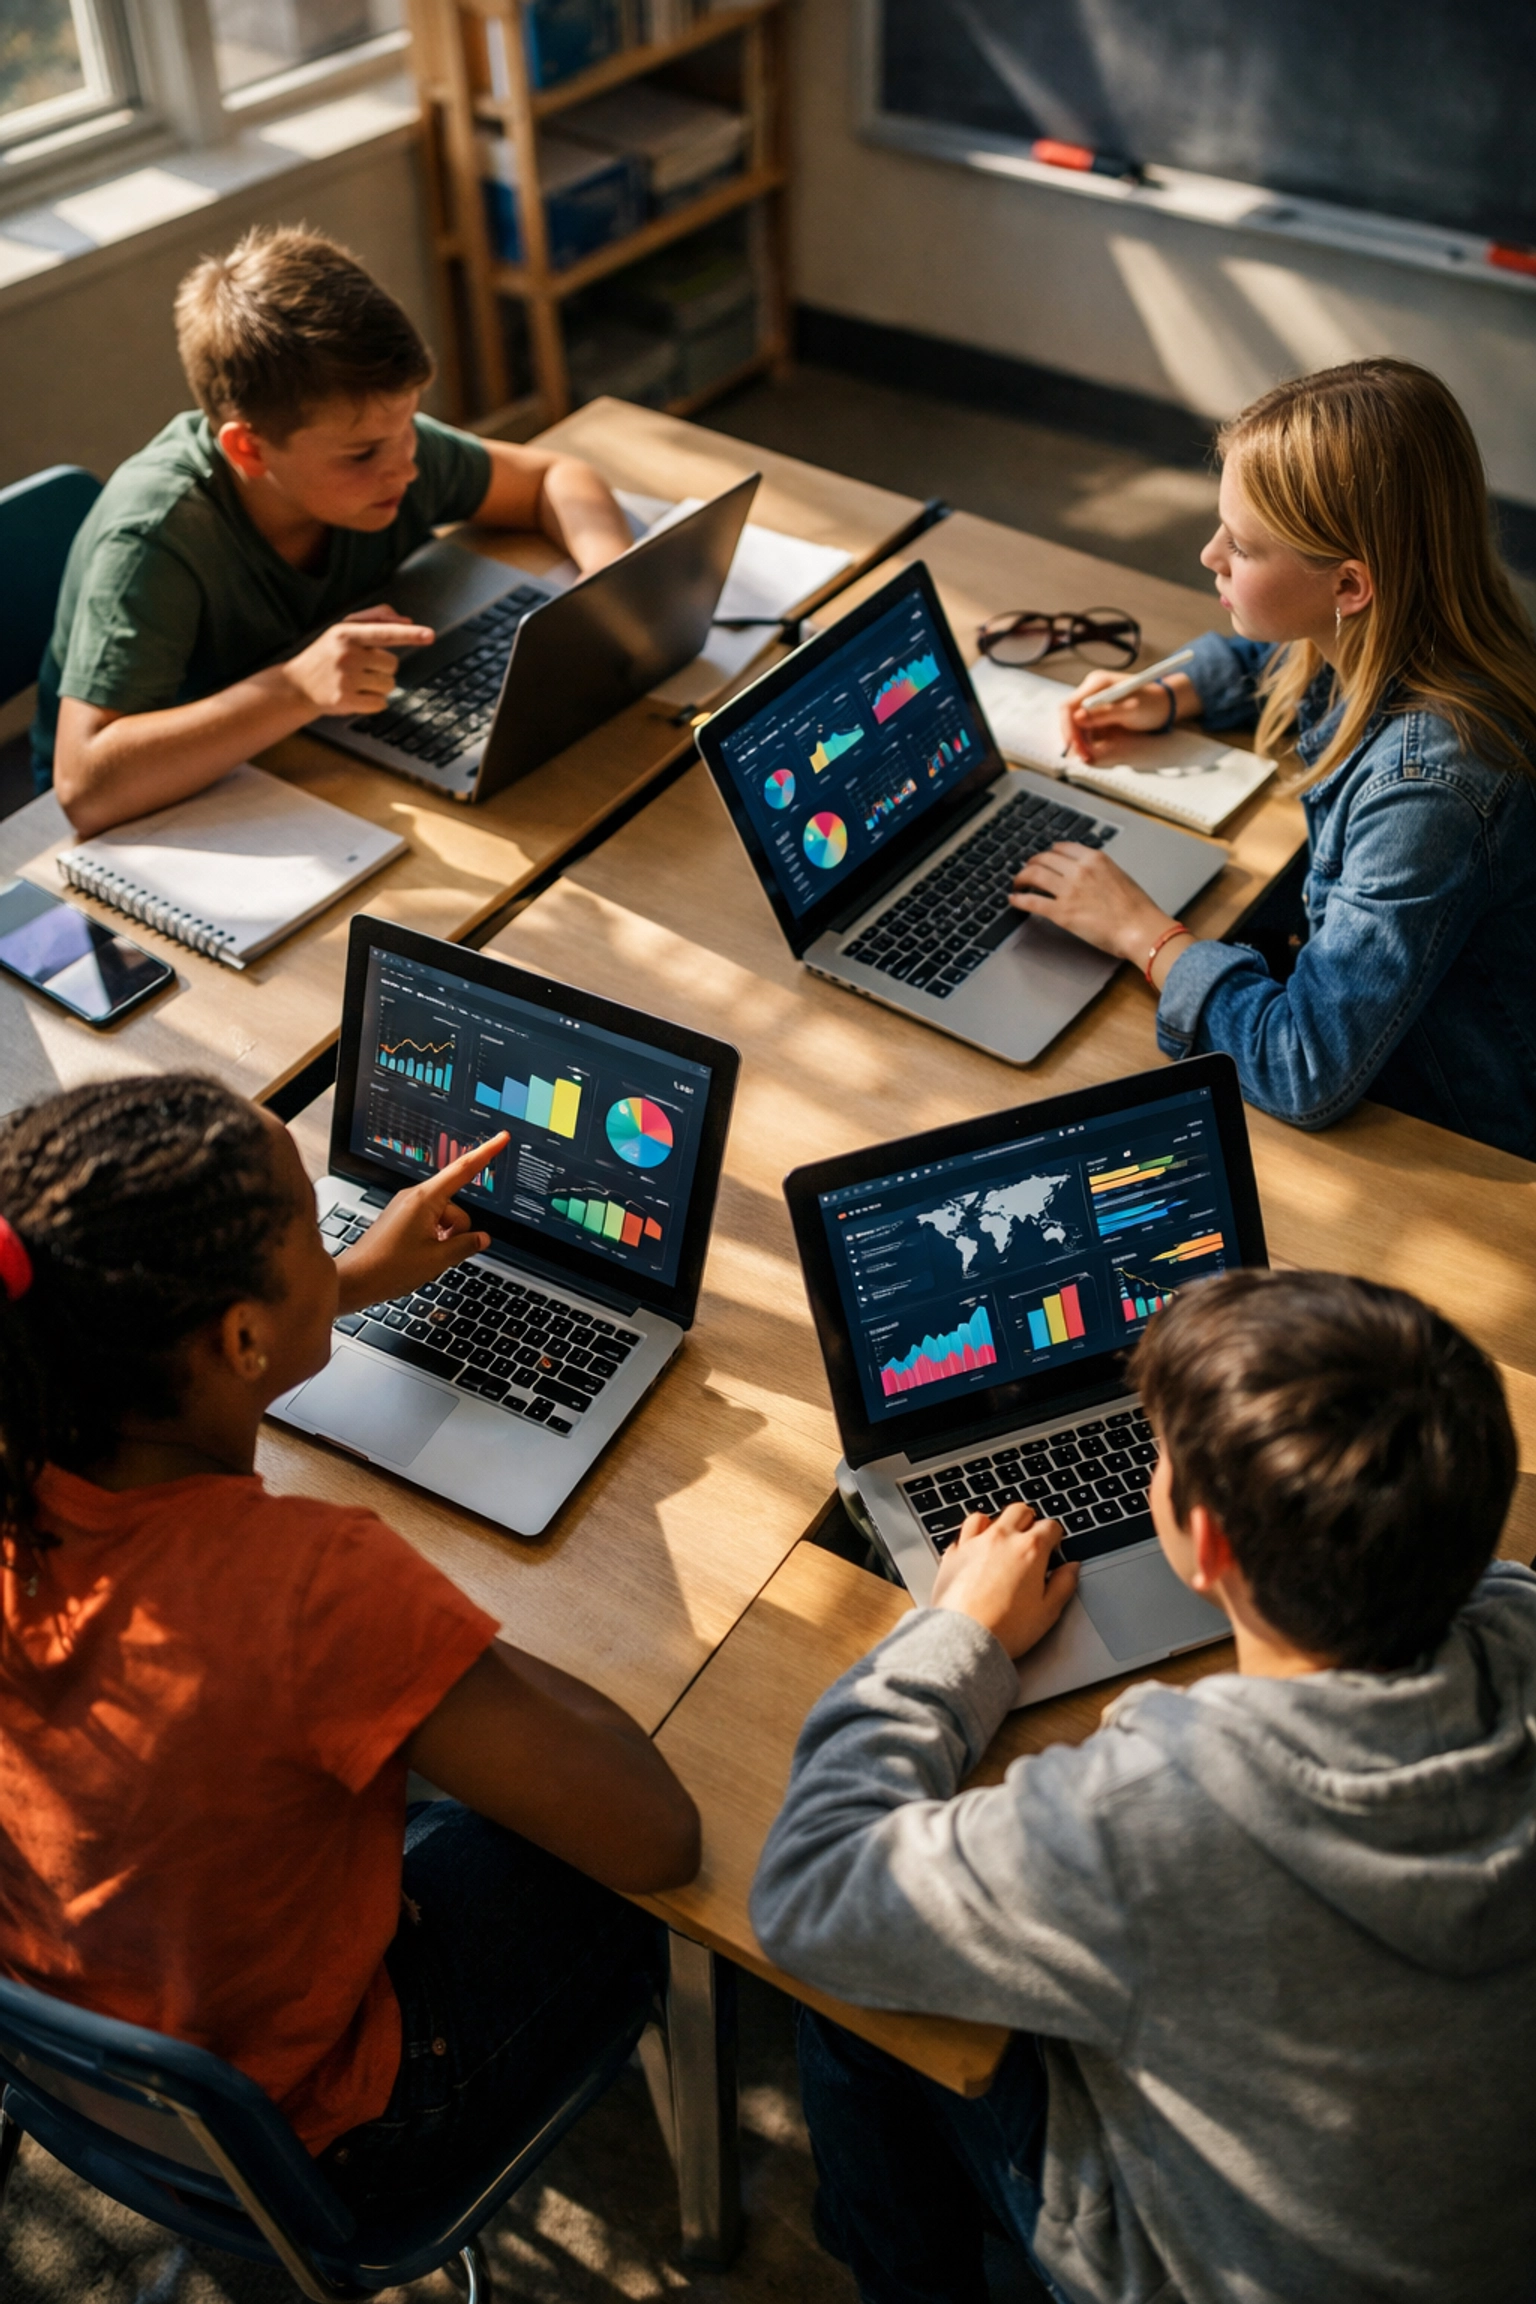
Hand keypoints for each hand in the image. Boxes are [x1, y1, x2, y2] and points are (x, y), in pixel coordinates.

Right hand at [282, 604, 434, 716]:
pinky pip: (380, 703)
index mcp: (346, 634)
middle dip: (382, 667)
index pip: (384, 632)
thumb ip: (375, 619)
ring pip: (389, 685)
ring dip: (378, 685)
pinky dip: (373, 702)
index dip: (409, 634)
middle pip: (392, 664)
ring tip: (355, 681)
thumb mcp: (343, 630)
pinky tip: (355, 695)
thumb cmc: (325, 656)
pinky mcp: (345, 700)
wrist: (296, 686)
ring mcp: (346, 679)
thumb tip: (406, 620)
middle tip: (359, 667)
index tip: (429, 635)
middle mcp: (347, 655)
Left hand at [335, 1133, 509, 1314]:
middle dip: (458, 1230)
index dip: (487, 1152)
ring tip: (424, 1258)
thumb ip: (466, 1245)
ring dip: (444, 1238)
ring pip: (444, 1218)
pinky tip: (419, 1256)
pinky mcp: (401, 1218)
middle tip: (439, 1254)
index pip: (463, 1170)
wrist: (355, 1280)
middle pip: (456, 1207)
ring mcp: (406, 1207)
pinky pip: (430, 1223)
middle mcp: (414, 1198)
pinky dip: (433, 1239)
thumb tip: (483, 1238)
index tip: (501, 1138)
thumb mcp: (437, 1259)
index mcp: (424, 1199)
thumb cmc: (388, 1268)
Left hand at [931, 1502, 1079, 1659]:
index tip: (1053, 1546)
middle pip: (1019, 1511)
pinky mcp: (952, 1554)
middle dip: (1029, 1521)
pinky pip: (963, 1534)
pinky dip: (972, 1538)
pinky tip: (975, 1551)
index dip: (1055, 1536)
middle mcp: (1001, 1539)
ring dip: (997, 1524)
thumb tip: (1071, 1569)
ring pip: (987, 1517)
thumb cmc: (1006, 1628)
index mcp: (1030, 1550)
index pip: (1050, 1526)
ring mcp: (974, 1543)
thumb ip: (1064, 1584)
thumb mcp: (1048, 1611)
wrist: (964, 1638)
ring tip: (1001, 1541)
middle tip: (1031, 1537)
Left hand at [1011, 840, 1175, 964]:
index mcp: (1095, 859)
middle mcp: (1079, 870)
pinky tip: (1012, 899)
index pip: (1062, 848)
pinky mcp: (1062, 912)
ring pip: (1033, 875)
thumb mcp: (1119, 876)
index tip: (1044, 858)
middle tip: (1026, 871)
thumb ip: (1098, 871)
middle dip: (1031, 863)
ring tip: (1017, 883)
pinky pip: (1032, 901)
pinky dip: (1018, 899)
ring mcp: (1069, 891)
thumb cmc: (1136, 908)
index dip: (1049, 853)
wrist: (1140, 928)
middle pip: (1044, 859)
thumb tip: (1085, 875)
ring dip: (1021, 878)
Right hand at [1060, 668, 1196, 761]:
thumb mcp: (1130, 709)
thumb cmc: (1152, 703)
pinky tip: (1092, 751)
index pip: (1070, 705)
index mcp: (1097, 683)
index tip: (1073, 745)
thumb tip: (1077, 718)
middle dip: (1074, 737)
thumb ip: (1104, 713)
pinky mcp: (1099, 713)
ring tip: (1089, 756)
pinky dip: (1087, 741)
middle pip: (1070, 716)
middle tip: (1083, 756)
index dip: (1068, 727)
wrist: (1166, 704)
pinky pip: (1086, 729)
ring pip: (1076, 725)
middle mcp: (1092, 691)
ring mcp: (1094, 702)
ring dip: (1080, 742)